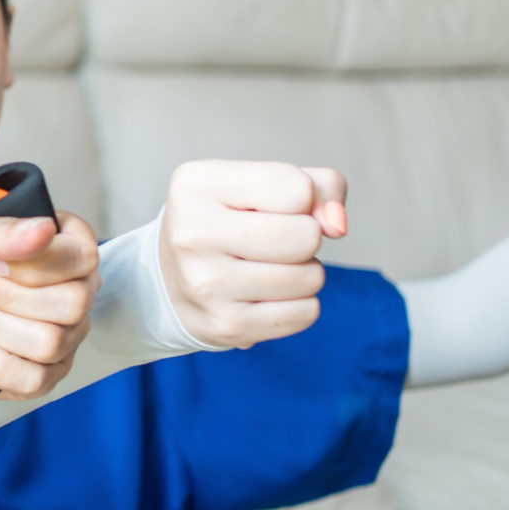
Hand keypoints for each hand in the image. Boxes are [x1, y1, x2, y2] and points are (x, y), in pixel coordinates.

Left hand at [0, 206, 99, 398]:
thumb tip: (43, 229)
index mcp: (58, 241)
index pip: (81, 256)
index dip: (33, 265)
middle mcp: (70, 288)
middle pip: (72, 304)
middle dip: (5, 297)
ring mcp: (61, 334)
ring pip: (50, 343)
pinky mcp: (42, 373)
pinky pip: (35, 381)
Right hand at [157, 160, 348, 348]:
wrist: (171, 280)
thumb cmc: (229, 222)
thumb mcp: (262, 184)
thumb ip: (318, 185)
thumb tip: (337, 225)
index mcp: (196, 185)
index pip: (298, 190)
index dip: (303, 199)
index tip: (273, 207)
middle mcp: (192, 234)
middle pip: (305, 237)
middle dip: (306, 239)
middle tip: (275, 242)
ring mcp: (205, 284)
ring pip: (310, 278)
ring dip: (303, 273)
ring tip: (268, 268)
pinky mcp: (225, 325)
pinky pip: (305, 314)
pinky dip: (298, 305)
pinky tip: (266, 296)